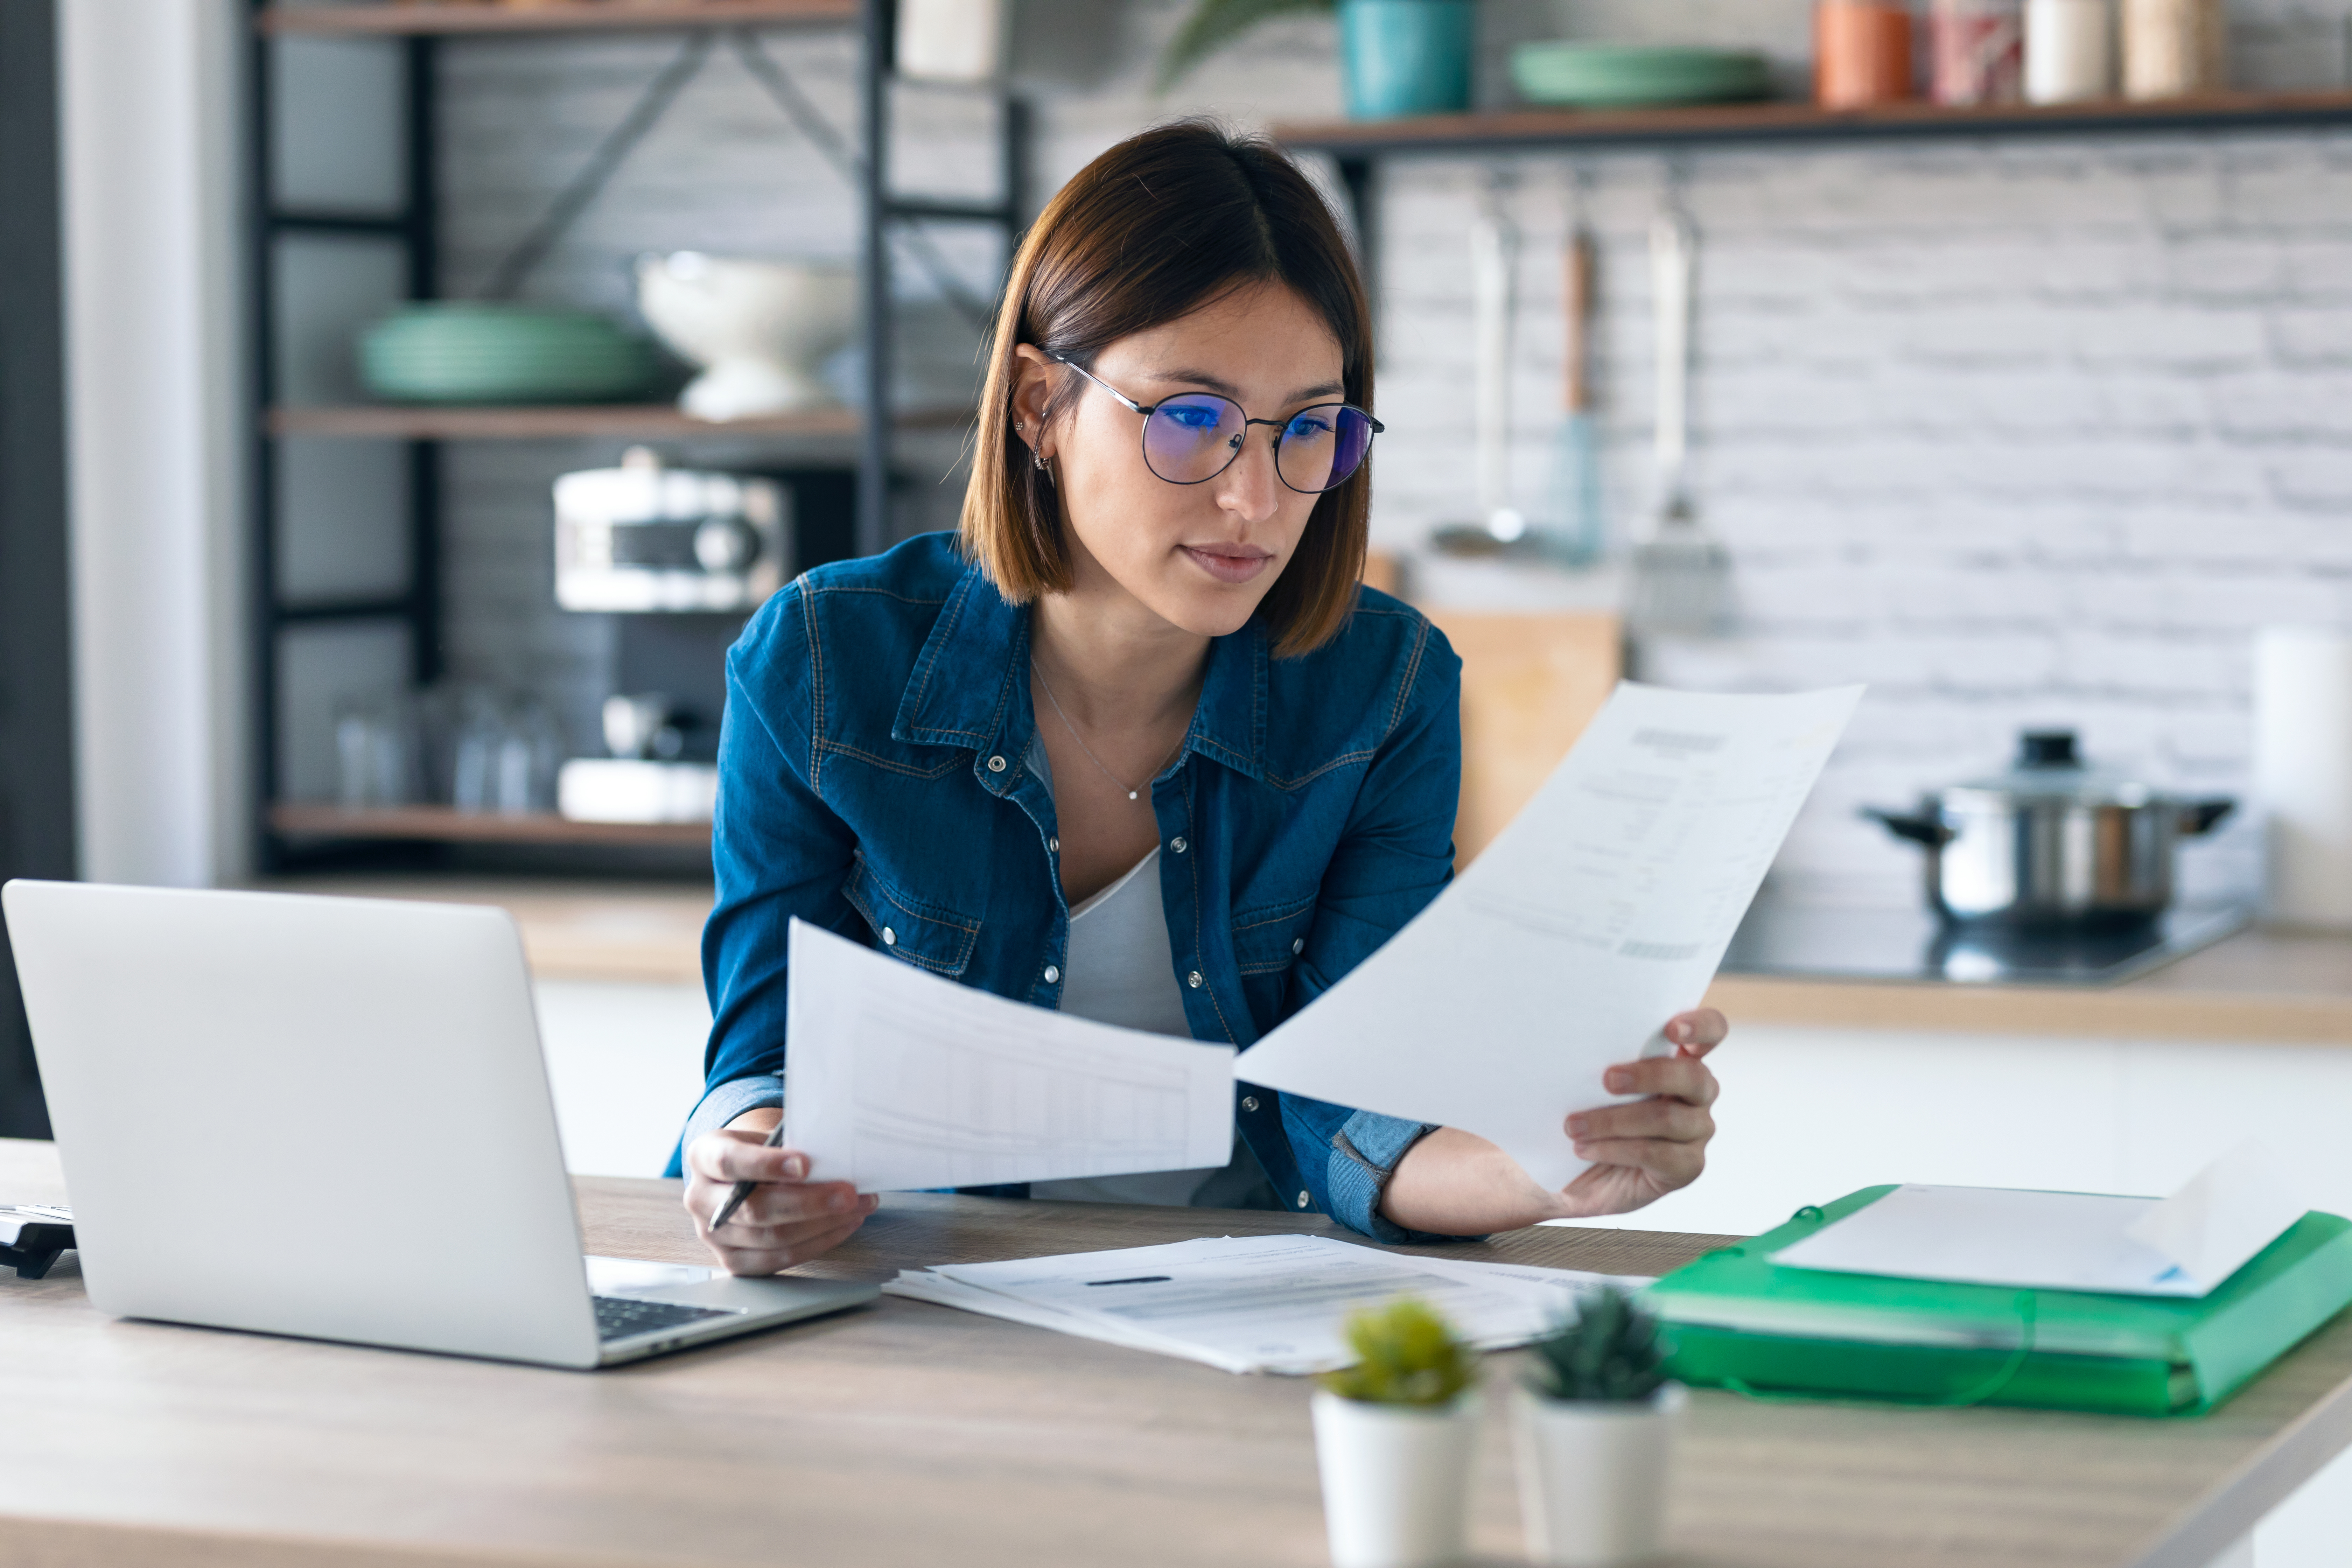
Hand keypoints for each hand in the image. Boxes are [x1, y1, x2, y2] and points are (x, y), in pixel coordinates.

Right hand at [682, 1116, 877, 1275]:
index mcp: (703, 1156)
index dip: (767, 1164)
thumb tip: (835, 1157)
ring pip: (772, 1238)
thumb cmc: (758, 1151)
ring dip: (824, 1224)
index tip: (805, 1164)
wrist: (740, 1176)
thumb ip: (788, 1146)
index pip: (729, 1162)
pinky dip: (818, 1242)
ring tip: (858, 1207)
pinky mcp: (733, 1261)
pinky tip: (843, 1225)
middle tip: (848, 1194)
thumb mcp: (763, 1137)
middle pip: (755, 1209)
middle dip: (809, 1203)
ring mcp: (714, 1235)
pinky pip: (779, 1259)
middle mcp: (700, 1199)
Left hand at [1377, 1009, 1727, 1235]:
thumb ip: (1590, 1050)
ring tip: (1572, 1124)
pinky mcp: (1684, 1168)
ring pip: (1670, 1118)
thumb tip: (1556, 1017)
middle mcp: (1696, 1092)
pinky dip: (1616, 1149)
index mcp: (1678, 1057)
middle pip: (1694, 1076)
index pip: (1712, 1031)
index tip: (1672, 1027)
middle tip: (1605, 1078)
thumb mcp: (1580, 1074)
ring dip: (1615, 1120)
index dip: (1702, 1026)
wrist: (1559, 1164)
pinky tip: (1582, 1148)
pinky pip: (1658, 1155)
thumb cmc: (1574, 1106)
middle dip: (1648, 1074)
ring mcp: (1695, 1131)